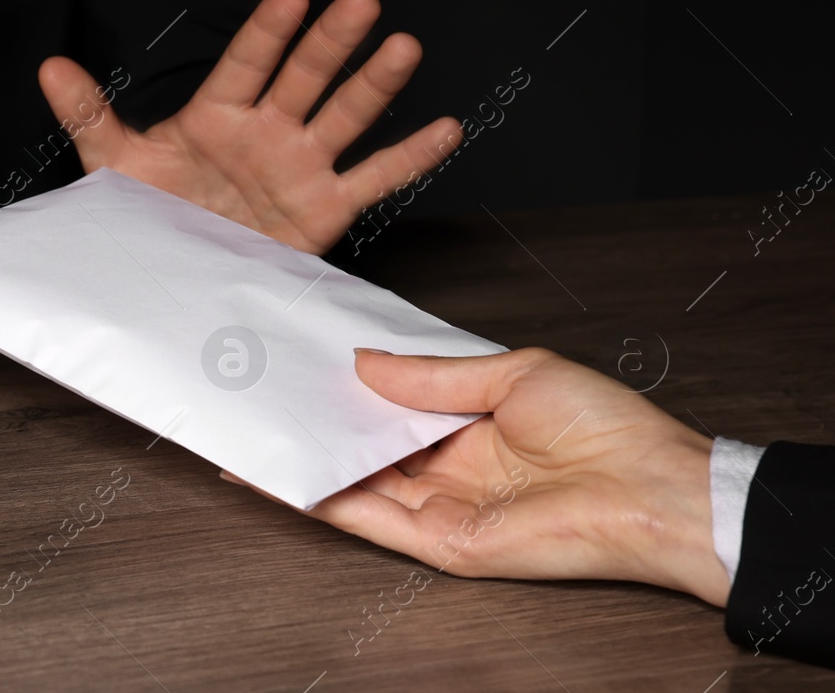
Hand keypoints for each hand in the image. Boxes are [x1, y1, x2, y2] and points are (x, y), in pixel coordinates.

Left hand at [38, 0, 459, 255]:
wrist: (173, 274)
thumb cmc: (149, 210)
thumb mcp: (112, 162)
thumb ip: (89, 112)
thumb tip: (48, 66)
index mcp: (215, 115)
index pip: (244, 65)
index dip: (267, 34)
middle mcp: (265, 132)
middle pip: (303, 79)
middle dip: (330, 43)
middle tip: (360, 2)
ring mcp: (299, 167)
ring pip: (343, 118)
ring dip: (373, 84)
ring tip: (403, 46)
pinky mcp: (324, 208)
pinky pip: (373, 180)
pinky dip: (409, 157)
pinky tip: (444, 128)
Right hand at [223, 348, 729, 605]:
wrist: (651, 491)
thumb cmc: (606, 428)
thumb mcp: (512, 374)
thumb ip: (433, 376)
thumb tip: (367, 362)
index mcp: (469, 424)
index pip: (391, 406)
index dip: (346, 385)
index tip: (301, 360)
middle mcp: (448, 468)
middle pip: (364, 446)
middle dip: (314, 421)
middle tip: (260, 391)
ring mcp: (439, 508)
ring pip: (353, 483)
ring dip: (304, 459)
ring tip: (250, 428)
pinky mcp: (439, 543)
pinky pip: (366, 519)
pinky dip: (320, 499)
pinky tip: (282, 475)